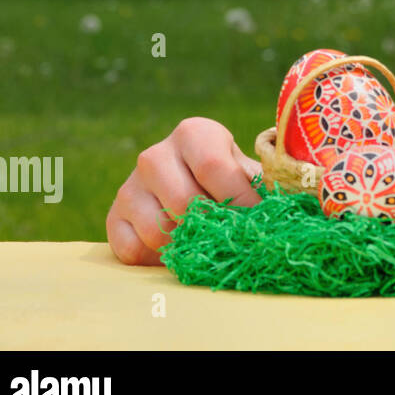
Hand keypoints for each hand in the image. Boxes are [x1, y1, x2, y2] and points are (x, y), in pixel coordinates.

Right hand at [107, 117, 261, 265]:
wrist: (198, 190)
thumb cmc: (234, 182)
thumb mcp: (250, 174)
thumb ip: (264, 188)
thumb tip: (280, 213)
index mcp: (194, 134)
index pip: (213, 167)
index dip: (238, 199)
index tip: (257, 221)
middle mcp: (155, 155)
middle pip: (185, 203)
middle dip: (214, 227)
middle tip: (233, 239)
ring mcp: (130, 186)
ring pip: (158, 231)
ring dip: (187, 246)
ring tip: (207, 243)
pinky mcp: (114, 216)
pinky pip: (132, 250)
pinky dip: (158, 260)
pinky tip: (179, 250)